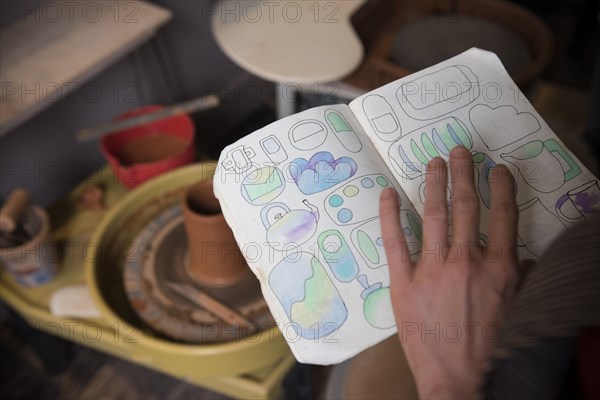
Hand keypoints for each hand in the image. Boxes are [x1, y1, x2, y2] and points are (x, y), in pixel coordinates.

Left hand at [379, 146, 519, 398]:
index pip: (504, 215)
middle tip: (459, 151)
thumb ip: (522, 279)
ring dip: (434, 184)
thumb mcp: (519, 311)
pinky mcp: (404, 283)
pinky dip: (390, 215)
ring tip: (433, 163)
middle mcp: (467, 262)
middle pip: (467, 206)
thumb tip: (523, 257)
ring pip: (434, 215)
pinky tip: (389, 194)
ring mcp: (432, 271)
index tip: (497, 168)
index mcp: (500, 268)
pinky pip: (395, 241)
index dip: (501, 187)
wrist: (460, 381)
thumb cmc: (492, 348)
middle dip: (463, 174)